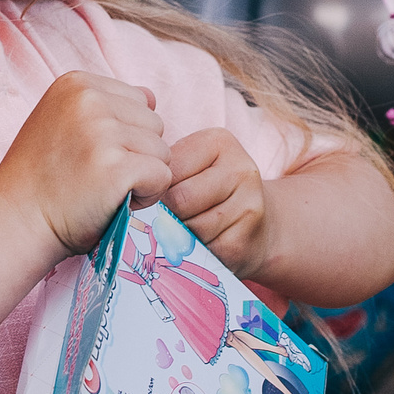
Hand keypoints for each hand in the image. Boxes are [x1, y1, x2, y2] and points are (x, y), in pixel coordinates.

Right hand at [0, 72, 169, 255]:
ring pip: (163, 152)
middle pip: (155, 124)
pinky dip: (147, 196)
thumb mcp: (62, 122)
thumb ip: (103, 107)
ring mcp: (102, 132)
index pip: (140, 101)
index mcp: (77, 83)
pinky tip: (113, 202)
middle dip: (137, 154)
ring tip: (103, 189)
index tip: (92, 155)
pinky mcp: (116, 168)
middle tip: (97, 177)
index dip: (126, 135)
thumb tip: (151, 97)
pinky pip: (162, 177)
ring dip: (143, 177)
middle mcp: (89, 100)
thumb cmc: (43, 179)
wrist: (15, 221)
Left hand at [157, 128, 272, 278]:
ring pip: (189, 227)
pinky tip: (202, 244)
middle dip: (167, 213)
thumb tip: (133, 193)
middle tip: (171, 217)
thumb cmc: (212, 192)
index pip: (168, 168)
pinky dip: (194, 252)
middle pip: (179, 199)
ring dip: (179, 235)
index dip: (156, 187)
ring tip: (188, 229)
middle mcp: (241, 169)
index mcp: (220, 142)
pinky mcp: (244, 241)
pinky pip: (202, 250)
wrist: (261, 226)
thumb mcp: (192, 167)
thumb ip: (166, 170)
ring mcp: (248, 206)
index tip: (160, 194)